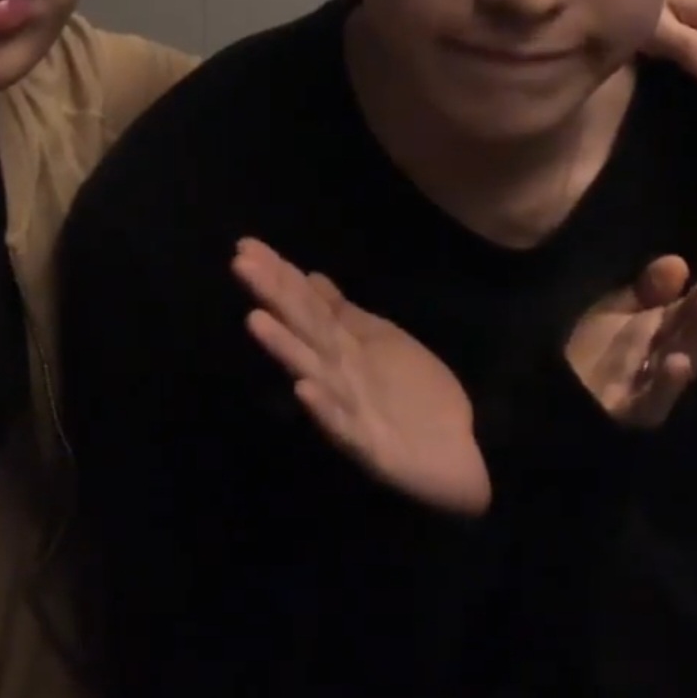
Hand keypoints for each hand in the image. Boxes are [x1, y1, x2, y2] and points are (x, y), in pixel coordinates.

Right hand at [232, 239, 491, 515]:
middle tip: (240, 264)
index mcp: (342, 344)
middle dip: (273, 296)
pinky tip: (302, 389)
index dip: (278, 273)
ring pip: (311, 370)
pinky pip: (342, 425)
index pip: (306, 302)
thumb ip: (343, 315)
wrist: (456, 453)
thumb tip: (310, 276)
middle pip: (302, 326)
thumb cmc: (416, 394)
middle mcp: (336, 371)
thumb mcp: (381, 342)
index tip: (246, 245)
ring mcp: (347, 406)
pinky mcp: (366, 445)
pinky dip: (322, 409)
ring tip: (255, 320)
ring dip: (284, 348)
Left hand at [565, 240, 696, 428]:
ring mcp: (648, 387)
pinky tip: (678, 362)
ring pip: (683, 359)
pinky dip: (665, 384)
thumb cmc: (587, 355)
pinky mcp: (628, 415)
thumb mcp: (613, 313)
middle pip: (694, 327)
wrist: (548, 401)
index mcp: (663, 329)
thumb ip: (646, 290)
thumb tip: (679, 262)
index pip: (695, 301)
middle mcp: (663, 355)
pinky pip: (650, 402)